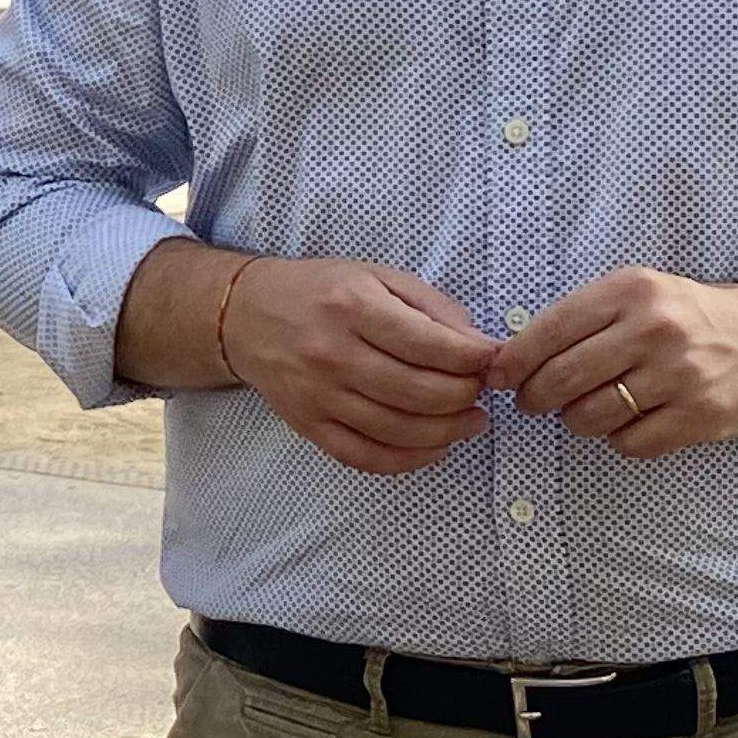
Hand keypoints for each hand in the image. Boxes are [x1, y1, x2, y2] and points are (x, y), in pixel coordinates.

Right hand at [215, 257, 500, 476]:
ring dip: (449, 432)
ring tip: (470, 421)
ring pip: (399, 431)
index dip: (475, 358)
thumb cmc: (319, 291)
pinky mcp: (307, 424)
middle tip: (481, 391)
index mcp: (353, 306)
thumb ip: (432, 307)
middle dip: (466, 396)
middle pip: (421, 393)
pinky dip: (408, 461)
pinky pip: (365, 457)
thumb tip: (480, 348)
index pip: (432, 344)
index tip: (493, 361)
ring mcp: (318, 394)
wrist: (244, 315)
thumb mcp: (377, 276)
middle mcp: (333, 353)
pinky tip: (433, 448)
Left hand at [491, 271, 737, 454]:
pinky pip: (631, 442)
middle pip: (564, 378)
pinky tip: (626, 423)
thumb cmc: (681, 316)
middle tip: (533, 402)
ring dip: (576, 420)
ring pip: (592, 415)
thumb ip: (578, 318)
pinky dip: (618, 439)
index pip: (551, 330)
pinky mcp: (701, 414)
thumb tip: (510, 358)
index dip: (514, 361)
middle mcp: (654, 330)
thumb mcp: (633, 294)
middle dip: (535, 397)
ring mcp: (681, 374)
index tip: (498, 378)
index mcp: (630, 292)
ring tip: (584, 410)